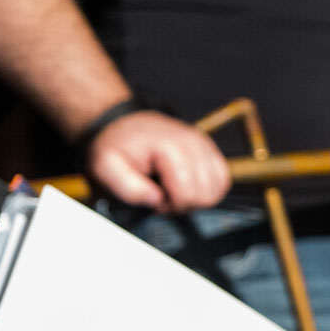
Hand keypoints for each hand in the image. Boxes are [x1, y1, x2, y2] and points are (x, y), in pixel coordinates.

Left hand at [85, 112, 230, 211]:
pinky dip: (208, 189)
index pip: (188, 193)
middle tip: (163, 197)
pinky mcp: (211, 148)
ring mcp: (205, 144)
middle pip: (206, 194)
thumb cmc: (117, 146)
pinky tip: (188, 186)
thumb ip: (128, 188)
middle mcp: (193, 142)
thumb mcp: (106, 167)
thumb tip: (156, 200)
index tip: (154, 200)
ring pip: (218, 187)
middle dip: (185, 203)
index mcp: (169, 147)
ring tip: (174, 191)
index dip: (171, 206)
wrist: (126, 124)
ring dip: (198, 197)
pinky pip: (223, 178)